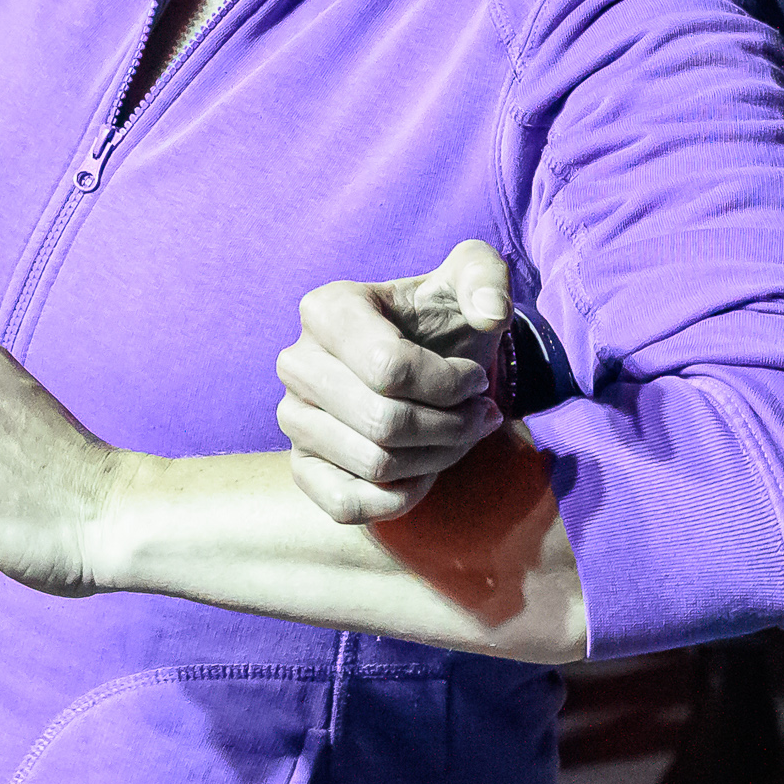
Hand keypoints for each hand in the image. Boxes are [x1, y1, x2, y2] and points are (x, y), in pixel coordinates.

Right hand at [277, 240, 512, 523]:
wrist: (422, 357)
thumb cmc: (442, 318)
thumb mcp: (472, 277)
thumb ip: (488, 278)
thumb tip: (491, 313)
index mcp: (327, 309)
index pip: (390, 368)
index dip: (450, 384)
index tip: (476, 378)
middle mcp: (298, 363)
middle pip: (384, 422)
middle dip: (452, 426)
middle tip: (479, 414)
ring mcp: (292, 418)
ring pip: (375, 465)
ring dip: (437, 458)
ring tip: (459, 434)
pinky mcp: (301, 467)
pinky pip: (348, 505)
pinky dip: (400, 498)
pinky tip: (424, 470)